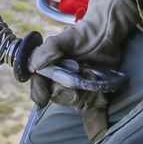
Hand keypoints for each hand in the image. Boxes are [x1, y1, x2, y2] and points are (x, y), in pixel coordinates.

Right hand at [28, 0, 137, 142]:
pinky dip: (97, 110)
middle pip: (59, 98)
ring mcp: (79, 90)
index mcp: (49, 72)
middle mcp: (61, 83)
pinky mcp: (95, 94)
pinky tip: (101, 106)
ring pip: (76, 103)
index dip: (39, 94)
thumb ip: (50, 50)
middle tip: (79, 72)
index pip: (38, 89)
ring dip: (85, 91)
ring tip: (92, 73)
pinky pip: (93, 108)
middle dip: (68, 88)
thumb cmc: (83, 35)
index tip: (42, 98)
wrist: (107, 34)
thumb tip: (34, 65)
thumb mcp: (65, 38)